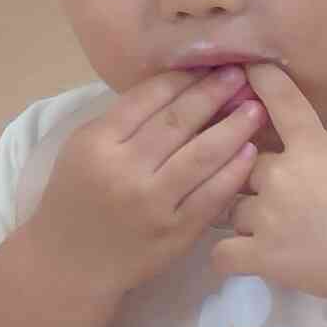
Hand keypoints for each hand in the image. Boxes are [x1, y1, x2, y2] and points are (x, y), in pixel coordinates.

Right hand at [21, 65, 265, 298]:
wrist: (70, 262)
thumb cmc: (76, 198)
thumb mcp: (83, 150)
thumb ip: (123, 122)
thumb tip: (177, 88)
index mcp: (98, 143)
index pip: (147, 99)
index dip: (183, 78)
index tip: (210, 64)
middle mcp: (126, 170)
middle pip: (179, 122)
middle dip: (213, 93)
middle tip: (241, 74)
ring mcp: (153, 203)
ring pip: (202, 156)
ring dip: (234, 128)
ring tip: (256, 109)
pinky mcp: (176, 232)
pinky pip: (213, 195)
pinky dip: (234, 172)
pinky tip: (251, 153)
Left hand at [211, 64, 326, 306]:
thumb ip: (325, 158)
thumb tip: (307, 165)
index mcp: (314, 148)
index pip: (281, 102)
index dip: (262, 80)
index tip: (249, 66)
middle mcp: (282, 175)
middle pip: (243, 163)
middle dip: (253, 176)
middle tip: (277, 195)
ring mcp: (268, 217)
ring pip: (231, 208)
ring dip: (245, 216)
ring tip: (271, 233)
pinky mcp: (263, 257)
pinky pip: (221, 253)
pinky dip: (230, 255)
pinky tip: (246, 257)